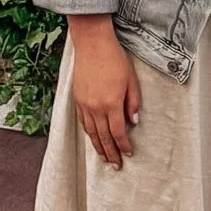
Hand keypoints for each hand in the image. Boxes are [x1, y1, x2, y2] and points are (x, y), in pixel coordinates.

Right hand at [69, 14, 141, 168]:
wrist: (92, 45)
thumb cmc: (115, 60)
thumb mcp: (131, 80)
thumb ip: (133, 103)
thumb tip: (133, 122)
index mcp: (111, 104)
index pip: (117, 132)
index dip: (123, 146)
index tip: (128, 154)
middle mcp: (95, 107)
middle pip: (103, 137)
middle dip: (110, 153)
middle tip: (116, 165)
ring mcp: (84, 104)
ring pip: (91, 132)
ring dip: (97, 147)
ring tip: (104, 158)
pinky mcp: (77, 99)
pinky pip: (82, 122)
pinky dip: (88, 133)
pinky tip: (93, 138)